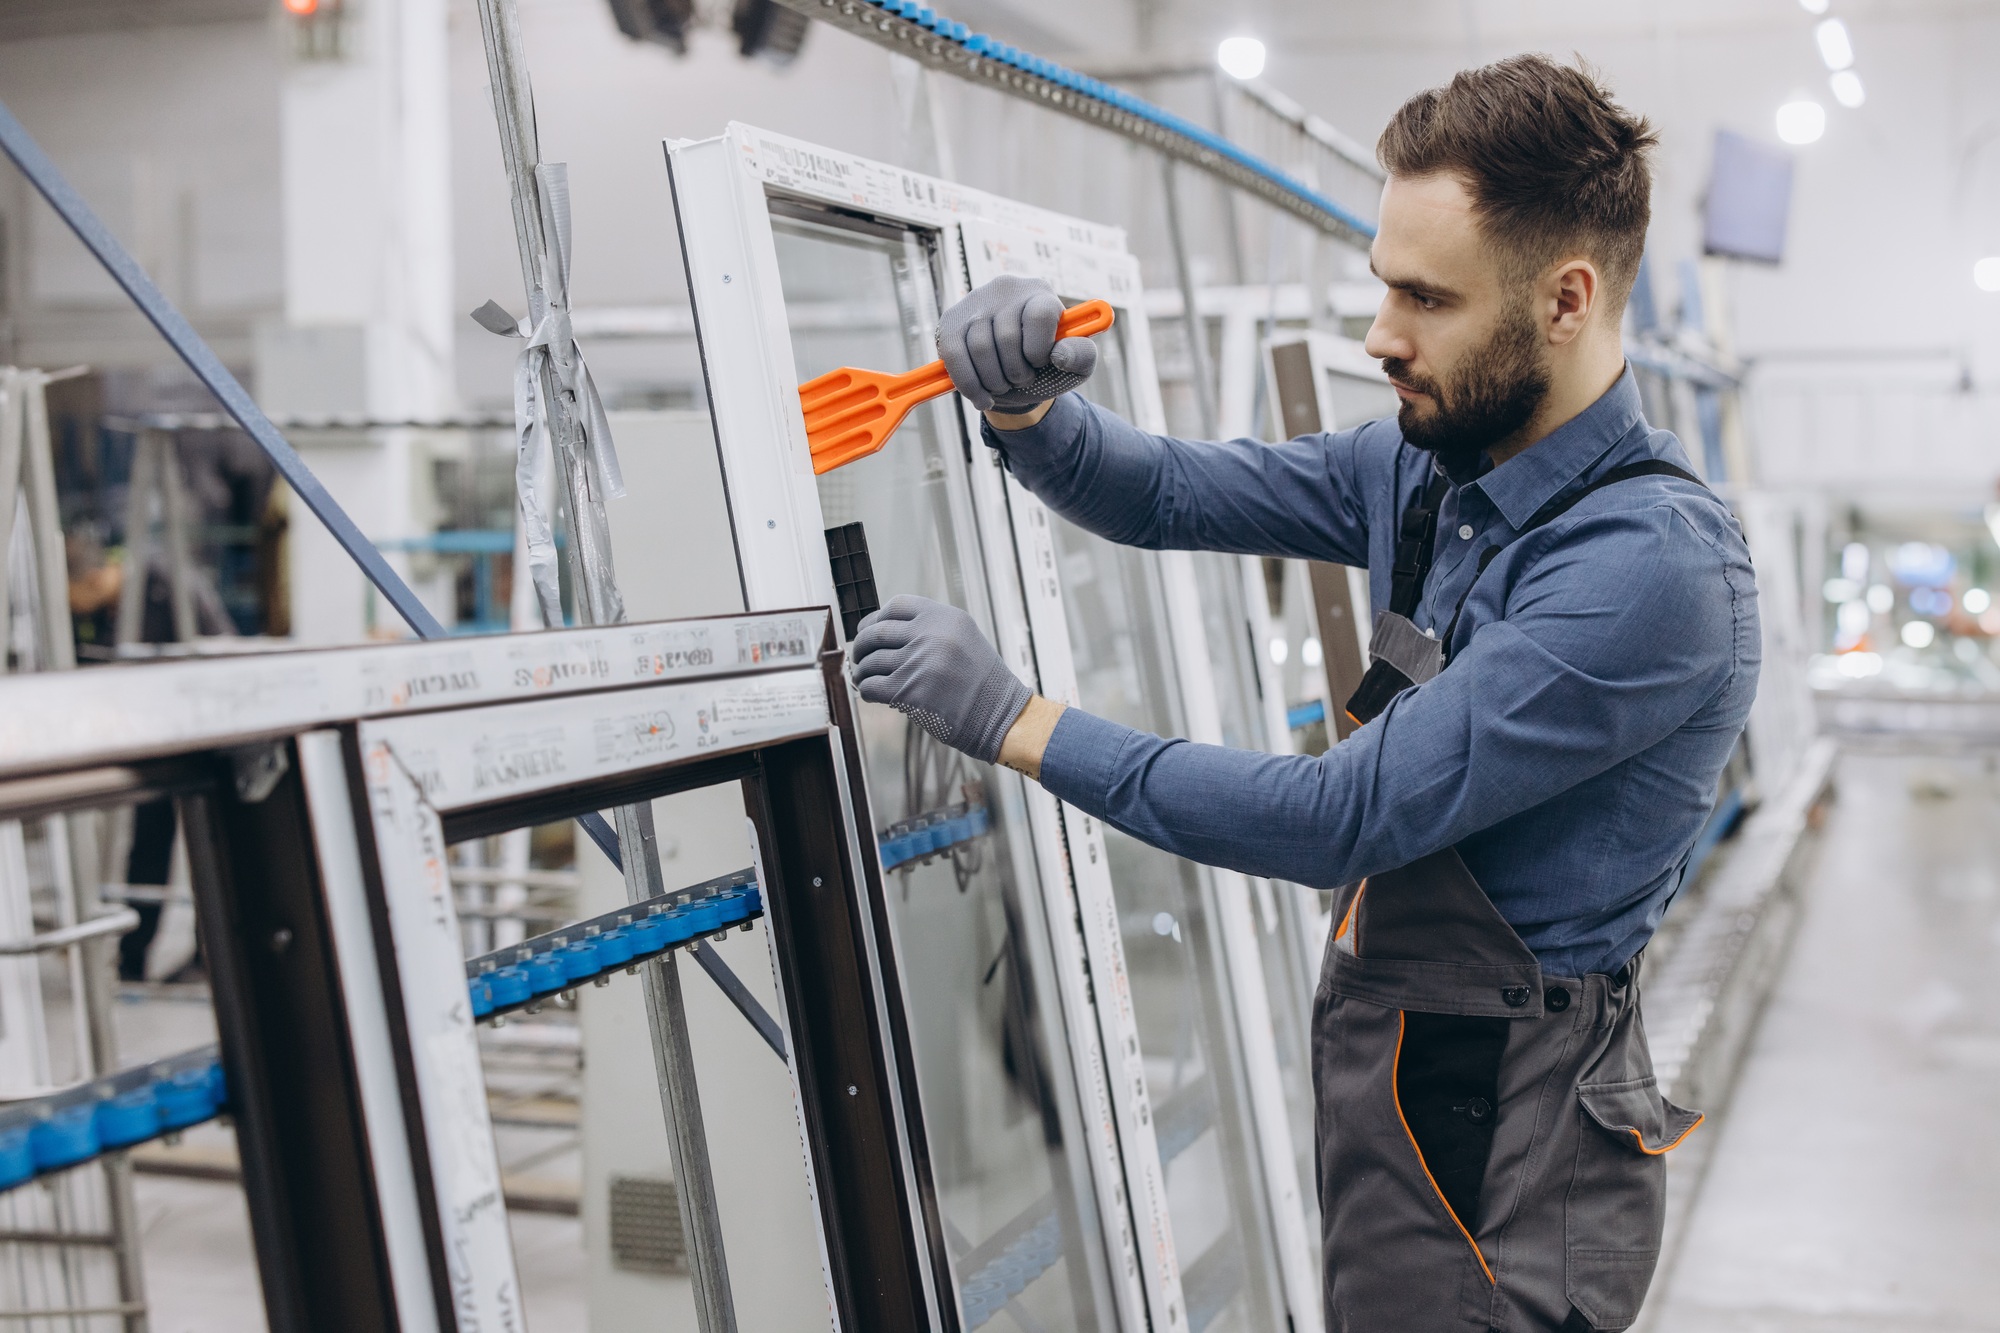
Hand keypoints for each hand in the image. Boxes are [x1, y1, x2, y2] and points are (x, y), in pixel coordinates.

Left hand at [849, 595, 1032, 763]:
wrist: (1000, 715)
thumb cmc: (982, 682)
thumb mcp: (963, 638)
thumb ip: (931, 629)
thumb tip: (887, 629)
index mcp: (944, 617)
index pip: (896, 605)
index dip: (876, 617)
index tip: (869, 629)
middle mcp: (930, 635)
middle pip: (877, 632)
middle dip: (862, 645)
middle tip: (859, 655)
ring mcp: (918, 662)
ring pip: (871, 661)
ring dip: (863, 670)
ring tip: (863, 676)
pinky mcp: (909, 691)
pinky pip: (871, 686)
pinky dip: (865, 690)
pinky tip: (870, 692)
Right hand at [936, 275, 1098, 412]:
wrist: (1016, 379)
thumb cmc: (1048, 368)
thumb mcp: (1076, 366)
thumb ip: (1082, 356)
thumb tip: (1060, 353)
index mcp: (1040, 293)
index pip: (1039, 315)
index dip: (1039, 349)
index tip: (1040, 362)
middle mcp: (1006, 288)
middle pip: (1006, 337)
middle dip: (1015, 373)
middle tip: (1021, 380)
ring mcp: (975, 302)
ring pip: (979, 348)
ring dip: (993, 381)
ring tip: (1002, 386)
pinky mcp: (951, 320)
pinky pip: (953, 355)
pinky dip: (968, 384)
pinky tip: (981, 397)